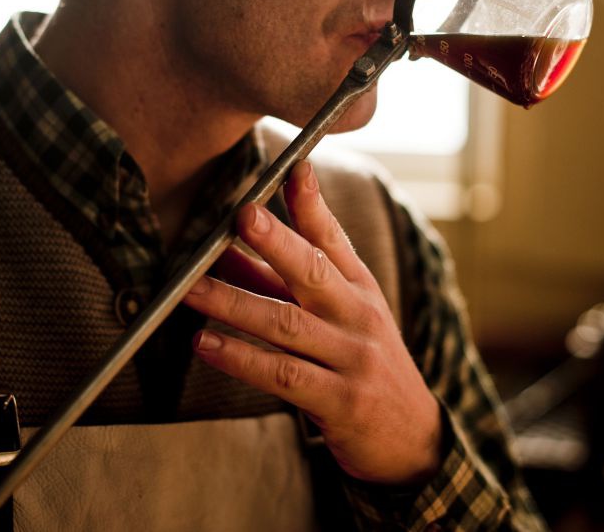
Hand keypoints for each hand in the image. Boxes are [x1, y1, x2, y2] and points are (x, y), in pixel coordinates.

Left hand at [182, 160, 442, 485]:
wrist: (411, 436)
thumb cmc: (363, 364)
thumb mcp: (339, 315)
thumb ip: (283, 282)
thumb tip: (225, 248)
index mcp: (358, 288)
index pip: (333, 237)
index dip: (312, 202)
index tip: (293, 167)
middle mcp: (357, 316)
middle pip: (313, 272)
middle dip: (277, 241)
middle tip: (241, 215)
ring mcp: (351, 358)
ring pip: (286, 324)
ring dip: (235, 304)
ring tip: (192, 289)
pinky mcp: (340, 401)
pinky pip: (283, 375)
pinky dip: (241, 359)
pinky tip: (206, 344)